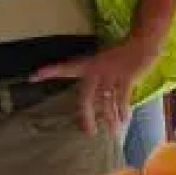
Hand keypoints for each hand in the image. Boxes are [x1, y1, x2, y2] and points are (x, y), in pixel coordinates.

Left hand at [31, 28, 163, 136]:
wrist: (142, 42)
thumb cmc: (124, 53)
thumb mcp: (107, 63)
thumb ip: (100, 80)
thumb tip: (100, 101)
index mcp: (89, 64)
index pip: (65, 68)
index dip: (50, 72)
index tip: (32, 76)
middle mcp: (97, 69)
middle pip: (86, 97)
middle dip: (86, 116)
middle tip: (88, 132)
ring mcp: (111, 74)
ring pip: (106, 101)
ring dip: (110, 118)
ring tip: (112, 132)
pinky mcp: (126, 77)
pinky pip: (122, 98)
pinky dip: (123, 110)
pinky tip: (126, 119)